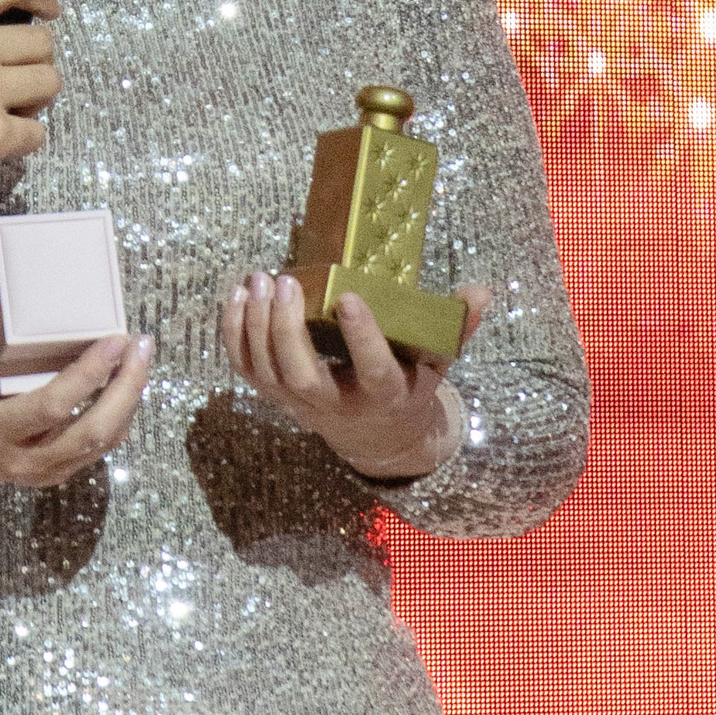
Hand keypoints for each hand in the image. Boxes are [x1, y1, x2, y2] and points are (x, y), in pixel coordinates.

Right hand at [0, 301, 153, 529]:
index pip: (52, 406)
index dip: (88, 374)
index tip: (115, 339)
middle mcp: (22, 459)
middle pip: (92, 433)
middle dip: (126, 389)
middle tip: (142, 346)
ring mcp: (41, 473)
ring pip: (102, 444)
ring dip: (130, 401)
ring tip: (141, 358)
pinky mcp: (52, 475)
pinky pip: (97, 450)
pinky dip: (119, 417)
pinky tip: (126, 384)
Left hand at [220, 273, 490, 478]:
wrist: (376, 435)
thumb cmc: (408, 384)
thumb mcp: (437, 360)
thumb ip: (456, 326)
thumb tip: (481, 291)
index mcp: (384, 394)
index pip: (372, 370)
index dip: (360, 337)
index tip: (347, 296)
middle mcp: (337, 405)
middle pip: (302, 376)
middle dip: (287, 329)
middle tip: (285, 280)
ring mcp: (299, 404)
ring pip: (268, 373)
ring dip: (255, 326)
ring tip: (258, 280)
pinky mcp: (274, 396)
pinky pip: (246, 370)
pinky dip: (234, 334)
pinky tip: (236, 295)